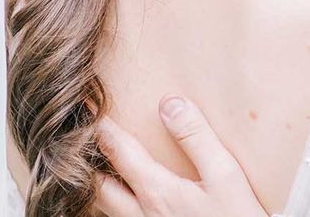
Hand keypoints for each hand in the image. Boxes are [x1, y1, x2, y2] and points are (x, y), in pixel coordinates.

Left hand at [94, 96, 269, 216]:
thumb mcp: (225, 172)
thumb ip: (196, 137)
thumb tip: (168, 103)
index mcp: (158, 192)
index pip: (119, 153)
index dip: (102, 128)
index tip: (88, 108)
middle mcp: (142, 216)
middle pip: (98, 186)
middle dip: (88, 159)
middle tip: (85, 136)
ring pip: (104, 208)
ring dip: (98, 184)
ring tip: (99, 163)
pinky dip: (111, 204)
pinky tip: (125, 197)